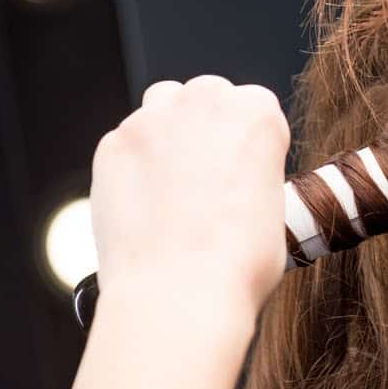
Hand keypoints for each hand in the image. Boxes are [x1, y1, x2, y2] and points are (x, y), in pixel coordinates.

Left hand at [90, 75, 289, 322]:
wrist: (180, 292)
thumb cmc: (238, 262)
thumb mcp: (275, 208)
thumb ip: (255, 174)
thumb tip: (238, 183)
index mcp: (257, 113)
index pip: (256, 106)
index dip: (250, 140)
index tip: (245, 167)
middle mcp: (205, 102)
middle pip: (206, 96)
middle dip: (208, 126)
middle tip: (208, 176)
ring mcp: (152, 120)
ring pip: (161, 106)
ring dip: (169, 133)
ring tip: (173, 183)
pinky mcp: (112, 145)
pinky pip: (125, 143)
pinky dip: (133, 165)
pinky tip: (144, 204)